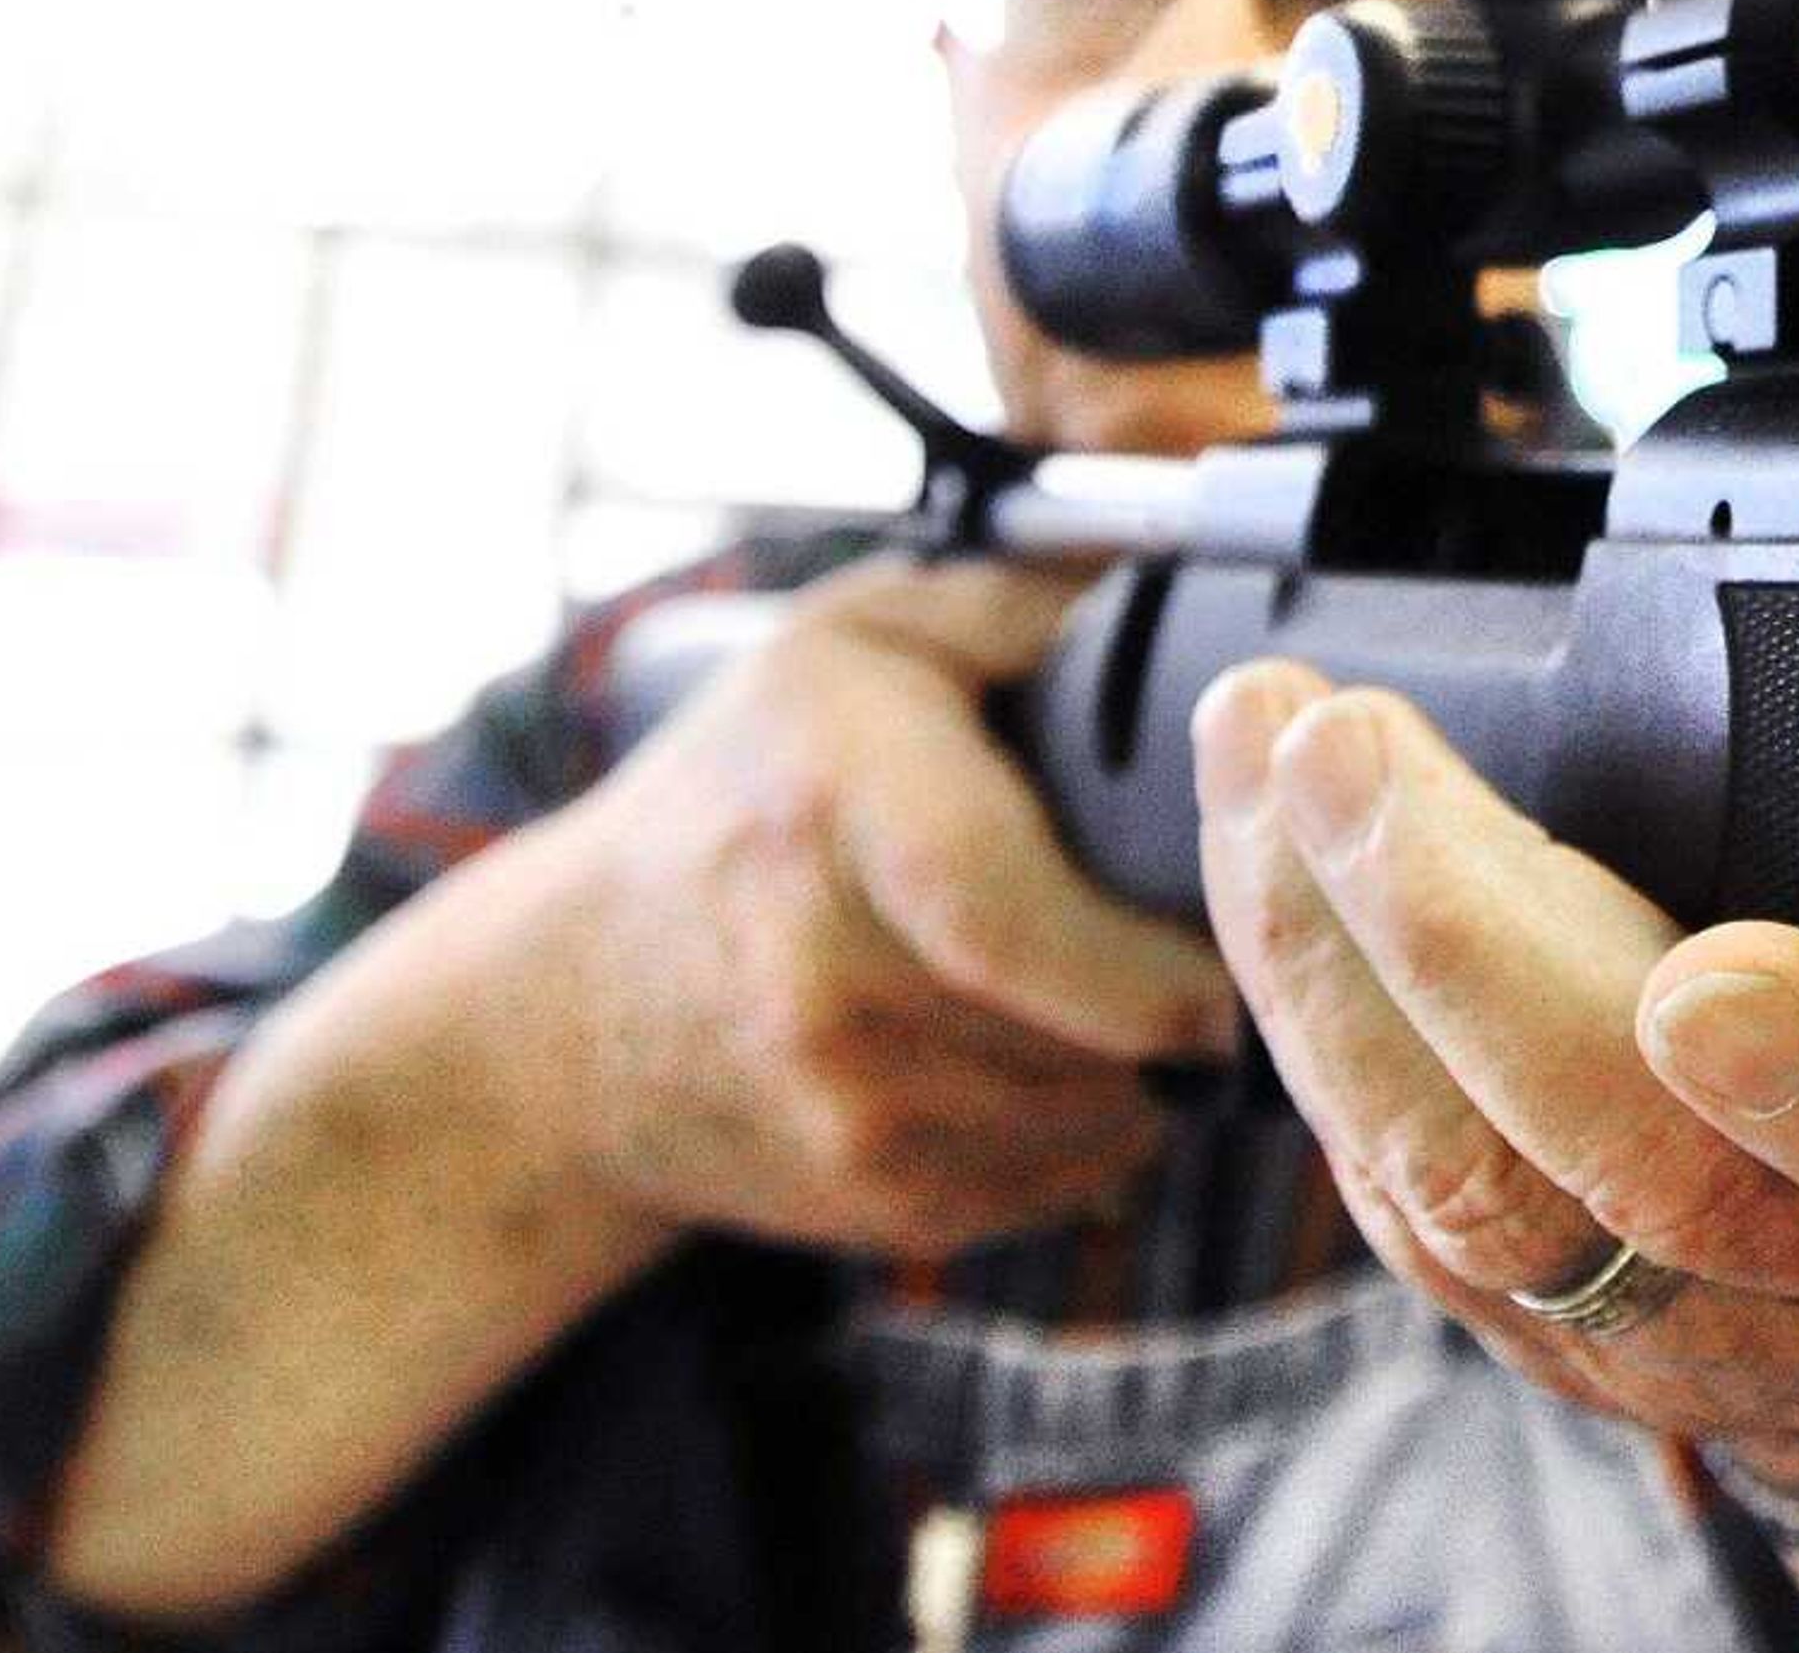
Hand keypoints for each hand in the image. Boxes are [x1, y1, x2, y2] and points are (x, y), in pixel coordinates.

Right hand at [542, 559, 1243, 1255]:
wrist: (571, 1011)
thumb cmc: (747, 793)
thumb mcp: (854, 642)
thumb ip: (1020, 607)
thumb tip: (1183, 597)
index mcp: (834, 809)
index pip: (1002, 913)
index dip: (1143, 956)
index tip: (1226, 950)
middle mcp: (825, 978)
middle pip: (1085, 1025)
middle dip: (1178, 996)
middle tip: (1212, 943)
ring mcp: (846, 1111)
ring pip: (1094, 1109)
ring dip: (1143, 1060)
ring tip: (1118, 983)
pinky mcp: (873, 1201)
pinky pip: (1061, 1178)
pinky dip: (1093, 1125)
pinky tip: (1056, 1051)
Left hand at [1189, 661, 1798, 1487]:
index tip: (1712, 986)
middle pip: (1645, 1175)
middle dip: (1467, 952)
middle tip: (1352, 757)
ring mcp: (1677, 1334)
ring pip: (1476, 1196)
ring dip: (1336, 958)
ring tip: (1269, 752)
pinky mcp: (1528, 1330)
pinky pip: (1394, 1191)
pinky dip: (1310, 1006)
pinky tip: (1262, 851)